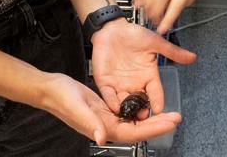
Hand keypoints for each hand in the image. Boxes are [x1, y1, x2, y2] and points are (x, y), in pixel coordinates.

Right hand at [37, 72, 182, 144]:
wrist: (50, 88)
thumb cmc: (60, 97)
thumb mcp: (76, 106)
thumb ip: (90, 122)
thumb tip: (101, 137)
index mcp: (103, 128)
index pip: (134, 133)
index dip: (153, 129)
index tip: (170, 122)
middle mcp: (107, 126)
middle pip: (138, 128)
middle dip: (158, 124)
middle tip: (176, 117)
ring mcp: (106, 118)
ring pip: (134, 121)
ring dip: (151, 118)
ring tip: (167, 113)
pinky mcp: (104, 109)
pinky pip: (126, 112)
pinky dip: (139, 109)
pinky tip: (146, 104)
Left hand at [90, 19, 196, 116]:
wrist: (113, 28)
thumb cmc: (134, 34)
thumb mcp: (155, 43)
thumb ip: (173, 52)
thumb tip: (192, 57)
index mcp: (148, 76)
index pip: (155, 92)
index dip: (158, 101)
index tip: (161, 110)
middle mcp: (135, 83)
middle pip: (140, 102)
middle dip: (142, 111)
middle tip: (145, 118)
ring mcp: (120, 84)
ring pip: (125, 101)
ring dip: (127, 110)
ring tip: (130, 116)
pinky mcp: (105, 82)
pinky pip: (109, 95)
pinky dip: (112, 102)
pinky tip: (115, 106)